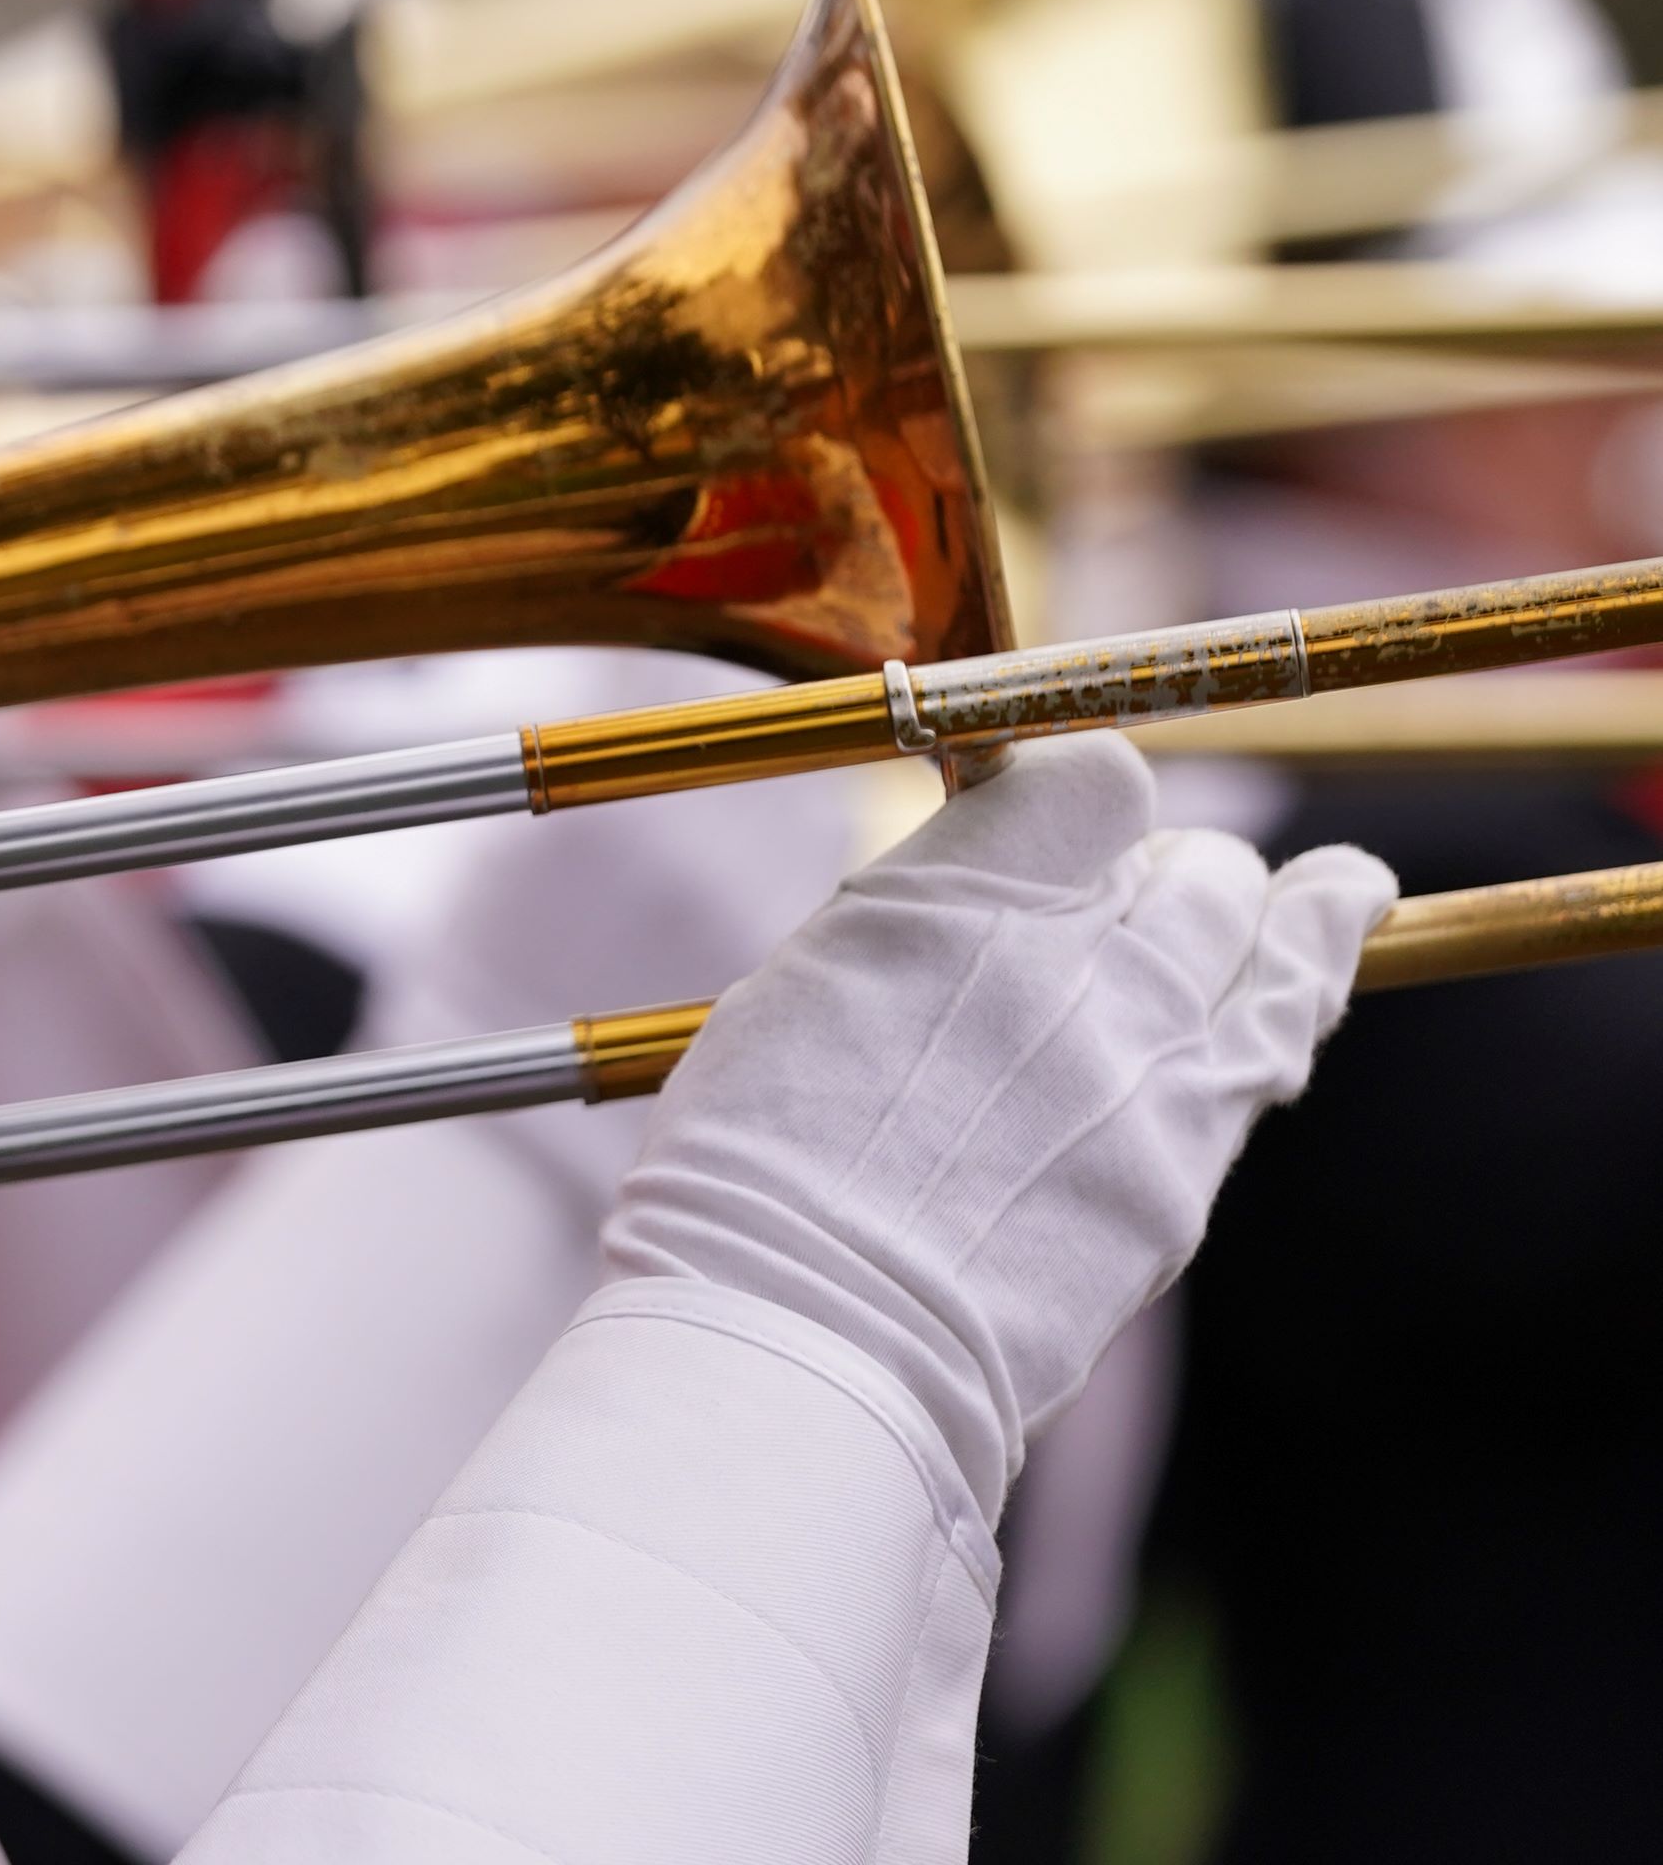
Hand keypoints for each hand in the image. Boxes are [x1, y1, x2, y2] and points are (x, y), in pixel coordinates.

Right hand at [603, 732, 1387, 1516]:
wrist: (820, 1326)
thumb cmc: (759, 1164)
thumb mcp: (799, 986)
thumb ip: (910, 923)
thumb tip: (964, 897)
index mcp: (955, 894)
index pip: (1093, 778)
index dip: (1077, 793)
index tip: (1052, 824)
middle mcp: (1073, 953)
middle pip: (1186, 861)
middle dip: (1164, 871)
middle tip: (1133, 907)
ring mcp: (1149, 1057)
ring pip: (1261, 926)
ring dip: (1270, 901)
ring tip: (1325, 880)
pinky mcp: (1188, 1158)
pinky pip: (1283, 1023)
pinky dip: (1320, 952)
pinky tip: (1346, 904)